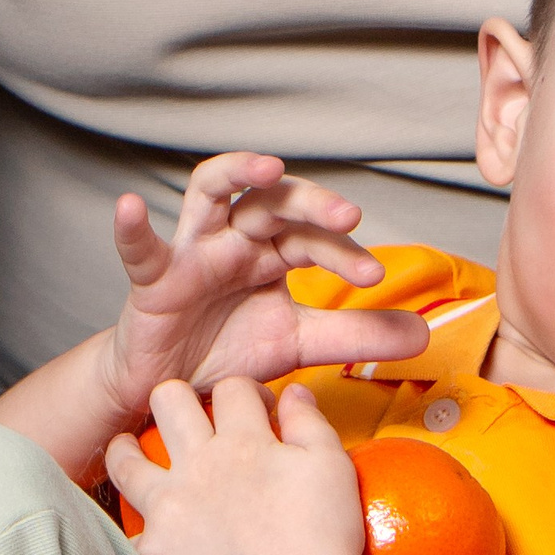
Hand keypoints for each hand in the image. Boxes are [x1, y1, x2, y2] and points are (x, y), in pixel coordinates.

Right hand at [94, 152, 428, 414]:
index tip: (374, 278)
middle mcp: (236, 240)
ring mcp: (193, 251)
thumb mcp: (299, 344)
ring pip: (211, 191)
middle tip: (348, 218)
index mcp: (273, 253)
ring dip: (237, 171)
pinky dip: (132, 227)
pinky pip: (142, 248)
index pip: (314, 237)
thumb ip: (357, 336)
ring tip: (267, 166)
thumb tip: (424, 331)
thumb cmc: (228, 350)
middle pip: (274, 202)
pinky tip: (131, 206)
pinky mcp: (153, 277)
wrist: (172, 388)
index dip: (344, 253)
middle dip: (311, 205)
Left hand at [103, 376, 367, 554]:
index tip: (251, 407)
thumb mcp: (331, 466)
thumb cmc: (322, 537)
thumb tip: (294, 392)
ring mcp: (170, 507)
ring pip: (126, 463)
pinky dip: (134, 530)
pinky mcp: (155, 551)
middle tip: (180, 414)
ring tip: (124, 450)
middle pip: (168, 402)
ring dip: (123, 451)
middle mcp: (199, 464)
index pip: (230, 389)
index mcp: (243, 441)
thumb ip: (309, 422)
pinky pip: (129, 533)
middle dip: (174, 398)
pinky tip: (136, 529)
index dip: (242, 390)